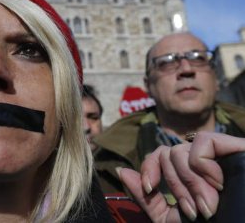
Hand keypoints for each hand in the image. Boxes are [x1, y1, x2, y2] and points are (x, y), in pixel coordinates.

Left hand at [118, 132, 244, 221]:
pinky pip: (203, 141)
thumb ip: (147, 198)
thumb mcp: (171, 219)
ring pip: (180, 150)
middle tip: (195, 211)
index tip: (149, 188)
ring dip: (190, 182)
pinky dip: (202, 164)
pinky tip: (218, 183)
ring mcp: (218, 152)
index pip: (158, 155)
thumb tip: (122, 172)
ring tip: (209, 205)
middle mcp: (202, 160)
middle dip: (176, 186)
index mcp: (189, 175)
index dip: (148, 168)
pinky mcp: (234, 146)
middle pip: (167, 154)